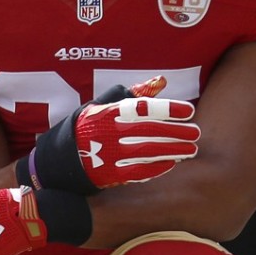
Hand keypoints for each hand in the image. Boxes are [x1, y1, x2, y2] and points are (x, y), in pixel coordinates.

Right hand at [22, 76, 199, 193]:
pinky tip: (171, 163)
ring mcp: (110, 154)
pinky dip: (157, 167)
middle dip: (177, 132)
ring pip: (149, 151)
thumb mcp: (101, 106)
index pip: (144, 108)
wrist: (59, 159)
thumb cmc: (84, 128)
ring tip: (190, 149)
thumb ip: (131, 94)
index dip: (168, 109)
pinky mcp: (109, 173)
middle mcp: (109, 132)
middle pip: (152, 131)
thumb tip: (160, 81)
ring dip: (173, 150)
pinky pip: (139, 171)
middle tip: (196, 133)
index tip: (189, 111)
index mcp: (108, 113)